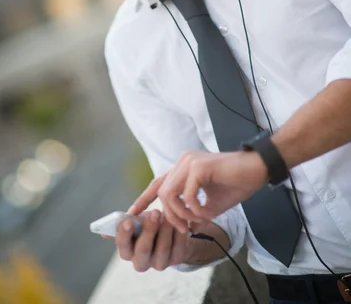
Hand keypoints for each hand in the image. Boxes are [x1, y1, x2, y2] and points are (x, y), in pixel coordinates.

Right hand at [115, 209, 192, 271]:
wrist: (169, 233)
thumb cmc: (146, 224)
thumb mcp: (135, 222)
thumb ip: (124, 223)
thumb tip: (103, 232)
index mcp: (128, 251)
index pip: (122, 246)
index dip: (124, 234)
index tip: (128, 221)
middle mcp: (142, 262)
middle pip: (143, 249)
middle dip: (149, 230)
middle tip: (154, 212)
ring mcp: (160, 263)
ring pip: (162, 248)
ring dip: (165, 229)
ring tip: (168, 213)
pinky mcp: (177, 260)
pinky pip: (179, 246)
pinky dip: (178, 232)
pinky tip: (179, 220)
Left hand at [128, 150, 267, 233]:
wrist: (258, 169)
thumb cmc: (236, 184)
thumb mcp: (211, 204)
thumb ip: (195, 213)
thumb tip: (185, 228)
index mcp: (183, 167)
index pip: (157, 183)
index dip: (143, 199)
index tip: (132, 215)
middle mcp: (183, 161)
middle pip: (162, 193)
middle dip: (169, 216)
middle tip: (184, 229)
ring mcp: (190, 162)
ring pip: (170, 194)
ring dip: (181, 214)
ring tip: (196, 222)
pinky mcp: (199, 167)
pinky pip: (187, 196)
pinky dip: (195, 210)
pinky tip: (207, 214)